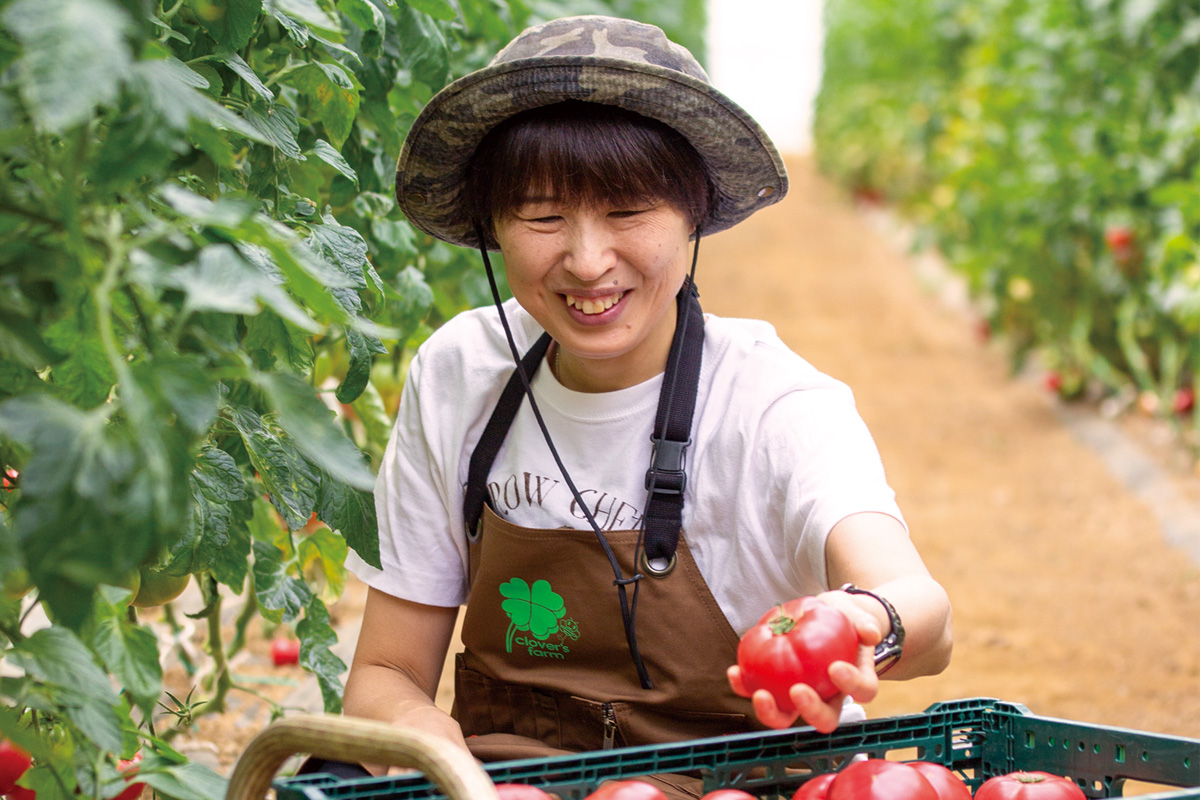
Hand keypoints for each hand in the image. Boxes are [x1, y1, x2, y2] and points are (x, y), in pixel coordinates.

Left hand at [727, 590, 883, 732]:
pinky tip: (734, 672)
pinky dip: (745, 686)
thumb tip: (870, 633)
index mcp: (855, 679)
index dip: (851, 685)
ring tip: (759, 694)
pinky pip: (760, 691)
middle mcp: (830, 696)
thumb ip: (863, 620)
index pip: (862, 691)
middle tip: (797, 691)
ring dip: (772, 712)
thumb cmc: (842, 617)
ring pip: (789, 716)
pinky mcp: (777, 688)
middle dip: (810, 710)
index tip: (836, 668)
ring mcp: (802, 696)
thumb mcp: (854, 611)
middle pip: (825, 718)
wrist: (823, 616)